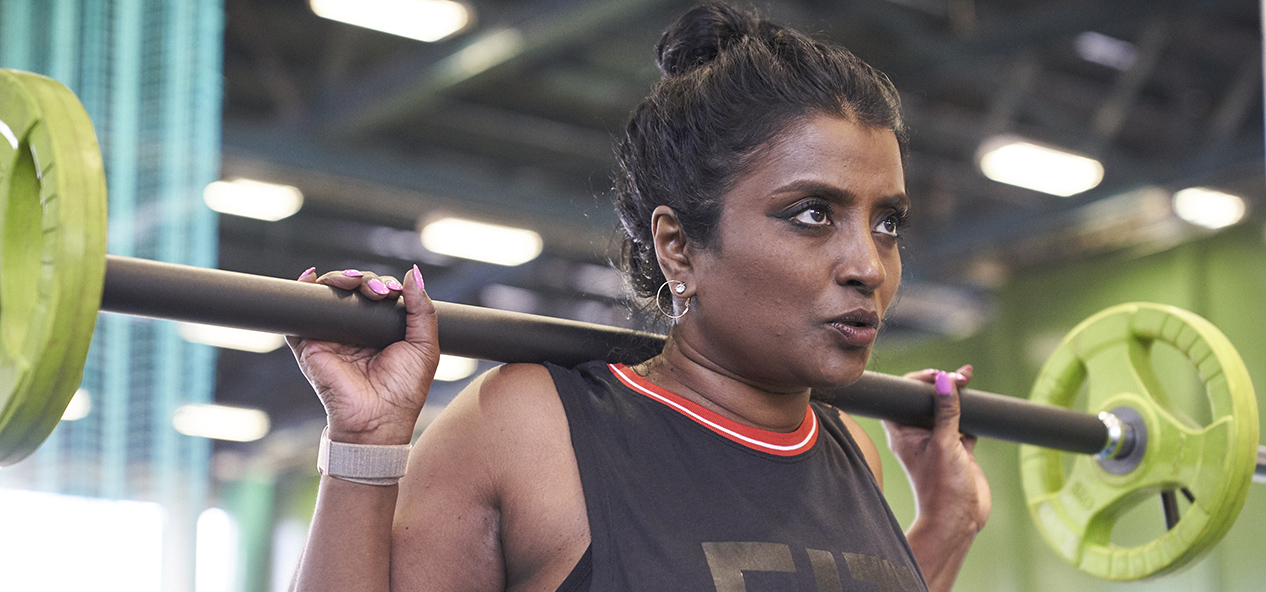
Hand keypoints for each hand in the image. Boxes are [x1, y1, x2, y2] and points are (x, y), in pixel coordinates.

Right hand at [287, 266, 438, 444]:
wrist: (379, 419)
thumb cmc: (405, 389)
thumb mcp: (425, 345)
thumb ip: (422, 309)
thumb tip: (412, 274)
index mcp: (381, 329)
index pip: (378, 294)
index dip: (384, 285)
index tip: (393, 292)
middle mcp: (355, 330)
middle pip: (353, 290)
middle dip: (364, 280)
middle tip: (378, 292)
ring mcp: (332, 336)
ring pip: (329, 295)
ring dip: (339, 279)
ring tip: (353, 282)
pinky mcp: (311, 345)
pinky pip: (300, 315)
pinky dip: (302, 291)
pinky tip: (310, 277)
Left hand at [883, 365, 990, 534]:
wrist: (959, 520)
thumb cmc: (942, 487)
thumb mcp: (944, 443)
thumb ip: (945, 411)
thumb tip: (944, 379)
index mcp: (903, 432)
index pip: (902, 396)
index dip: (916, 381)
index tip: (937, 375)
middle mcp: (918, 435)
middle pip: (925, 400)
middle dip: (941, 383)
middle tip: (960, 376)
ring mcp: (939, 442)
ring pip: (946, 410)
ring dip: (957, 394)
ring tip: (969, 378)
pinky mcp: (958, 449)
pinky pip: (963, 424)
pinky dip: (971, 413)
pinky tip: (979, 404)